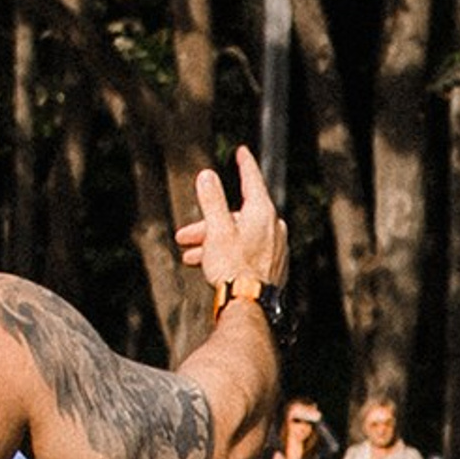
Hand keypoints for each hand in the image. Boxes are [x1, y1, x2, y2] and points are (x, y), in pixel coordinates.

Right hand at [177, 147, 288, 295]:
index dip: (245, 164)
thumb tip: (207, 175)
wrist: (249, 307)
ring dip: (212, 243)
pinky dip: (228, 254)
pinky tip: (209, 265)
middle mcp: (274, 228)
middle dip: (207, 224)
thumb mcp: (216, 229)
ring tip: (189, 256)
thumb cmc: (232, 267)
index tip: (242, 151)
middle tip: (182, 236)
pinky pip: (247, 253)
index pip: (253, 180)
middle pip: (237, 216)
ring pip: (239, 237)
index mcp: (263, 213)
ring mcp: (276, 249)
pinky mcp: (273, 268)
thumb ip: (212, 200)